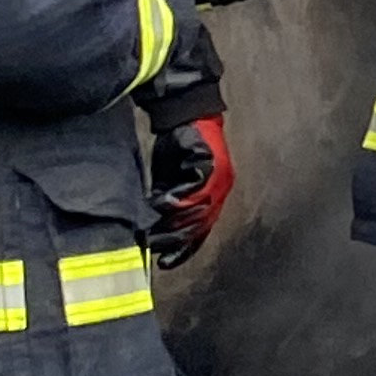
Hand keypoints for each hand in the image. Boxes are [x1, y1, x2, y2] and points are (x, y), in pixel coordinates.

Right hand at [149, 114, 235, 269]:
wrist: (185, 113)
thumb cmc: (177, 147)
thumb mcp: (169, 179)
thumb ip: (167, 202)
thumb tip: (155, 227)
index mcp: (213, 196)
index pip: (201, 231)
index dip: (184, 249)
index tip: (167, 262)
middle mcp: (221, 190)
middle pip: (201, 226)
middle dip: (178, 242)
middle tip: (159, 252)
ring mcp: (220, 179)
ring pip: (199, 213)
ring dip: (175, 224)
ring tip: (156, 234)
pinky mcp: (213, 166)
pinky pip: (195, 191)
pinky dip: (177, 201)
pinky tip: (161, 207)